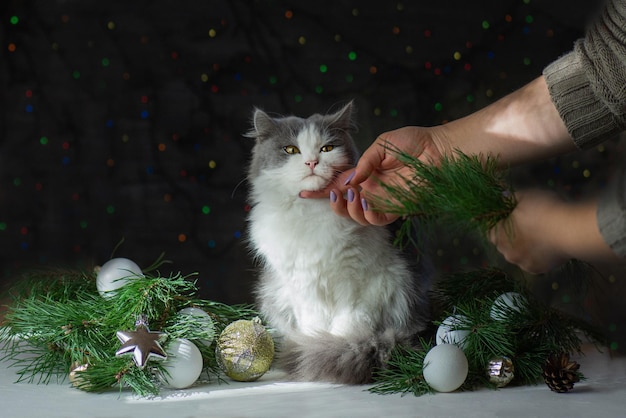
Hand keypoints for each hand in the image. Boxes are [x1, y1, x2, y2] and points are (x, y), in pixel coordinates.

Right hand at [300, 126, 444, 225]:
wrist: (439, 149)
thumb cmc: (414, 142)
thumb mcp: (382, 145)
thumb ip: (365, 162)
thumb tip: (350, 178)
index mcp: (365, 174)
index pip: (339, 185)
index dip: (322, 190)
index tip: (304, 192)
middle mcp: (371, 189)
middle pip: (345, 204)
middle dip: (333, 203)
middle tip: (332, 194)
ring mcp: (383, 200)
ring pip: (357, 215)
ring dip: (349, 208)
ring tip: (353, 194)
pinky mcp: (397, 208)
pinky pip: (377, 219)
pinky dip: (367, 215)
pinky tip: (366, 203)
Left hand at [489, 190, 571, 272]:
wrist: (571, 230)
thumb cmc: (545, 210)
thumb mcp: (525, 196)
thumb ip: (509, 198)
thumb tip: (503, 198)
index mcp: (499, 236)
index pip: (490, 230)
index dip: (499, 222)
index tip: (509, 216)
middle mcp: (507, 253)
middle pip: (503, 243)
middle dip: (510, 235)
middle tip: (525, 224)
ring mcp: (522, 263)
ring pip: (518, 254)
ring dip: (523, 246)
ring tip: (538, 234)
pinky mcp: (538, 270)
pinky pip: (532, 261)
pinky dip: (536, 255)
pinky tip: (546, 245)